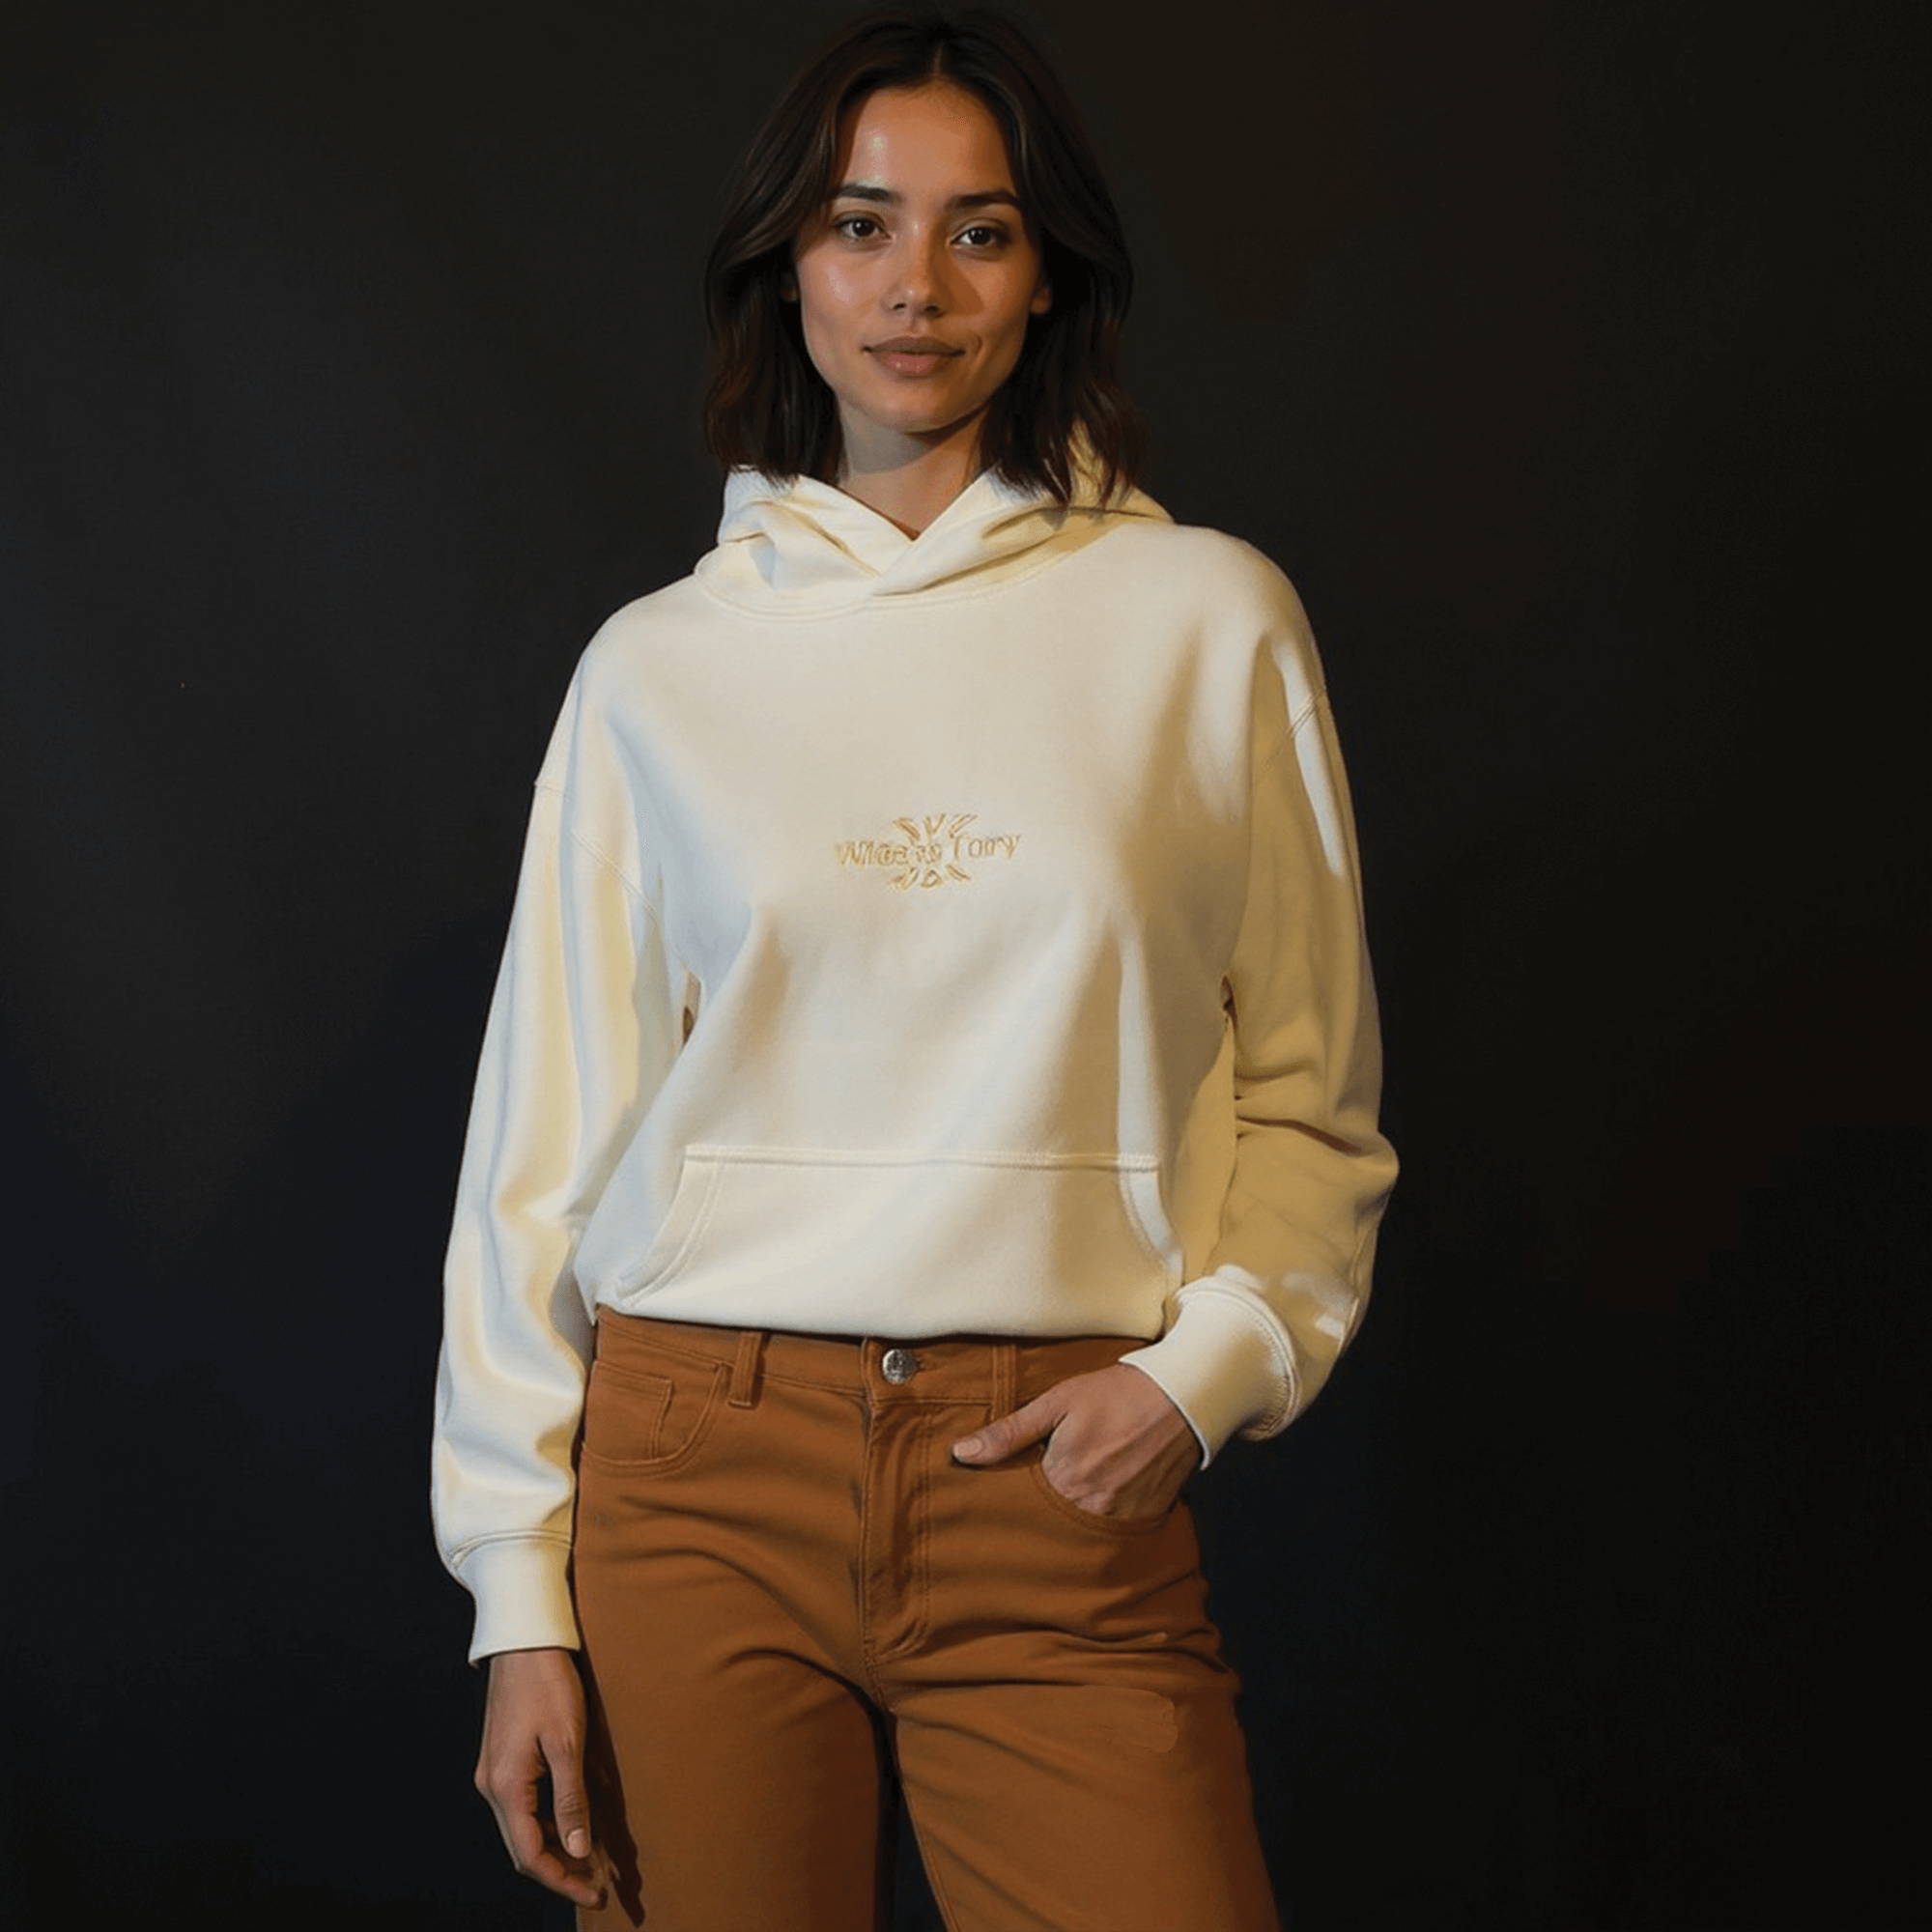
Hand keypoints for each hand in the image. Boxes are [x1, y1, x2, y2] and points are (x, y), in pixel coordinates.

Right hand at [474, 1647, 605, 1908]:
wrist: (522, 1640)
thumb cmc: (548, 1684)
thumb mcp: (567, 1741)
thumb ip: (571, 1798)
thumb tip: (579, 1849)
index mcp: (505, 1787)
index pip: (531, 1855)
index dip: (562, 1879)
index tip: (595, 1893)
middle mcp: (491, 1787)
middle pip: (523, 1848)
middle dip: (559, 1870)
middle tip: (597, 1883)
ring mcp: (493, 1773)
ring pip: (522, 1828)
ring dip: (554, 1847)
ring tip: (591, 1858)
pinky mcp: (501, 1760)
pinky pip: (522, 1806)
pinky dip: (546, 1822)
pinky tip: (571, 1822)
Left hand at [951, 1363, 1199, 1517]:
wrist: (1181, 1396)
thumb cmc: (1115, 1394)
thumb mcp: (1056, 1402)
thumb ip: (1009, 1432)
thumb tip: (960, 1453)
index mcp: (1063, 1479)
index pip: (1023, 1504)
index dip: (1015, 1496)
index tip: (1007, 1491)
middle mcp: (1091, 1506)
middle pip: (1053, 1521)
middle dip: (1044, 1511)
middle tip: (1045, 1492)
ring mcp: (1121, 1516)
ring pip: (1083, 1528)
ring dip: (1075, 1515)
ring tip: (1078, 1491)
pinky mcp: (1146, 1516)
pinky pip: (1117, 1529)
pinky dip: (1106, 1516)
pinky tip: (1105, 1493)